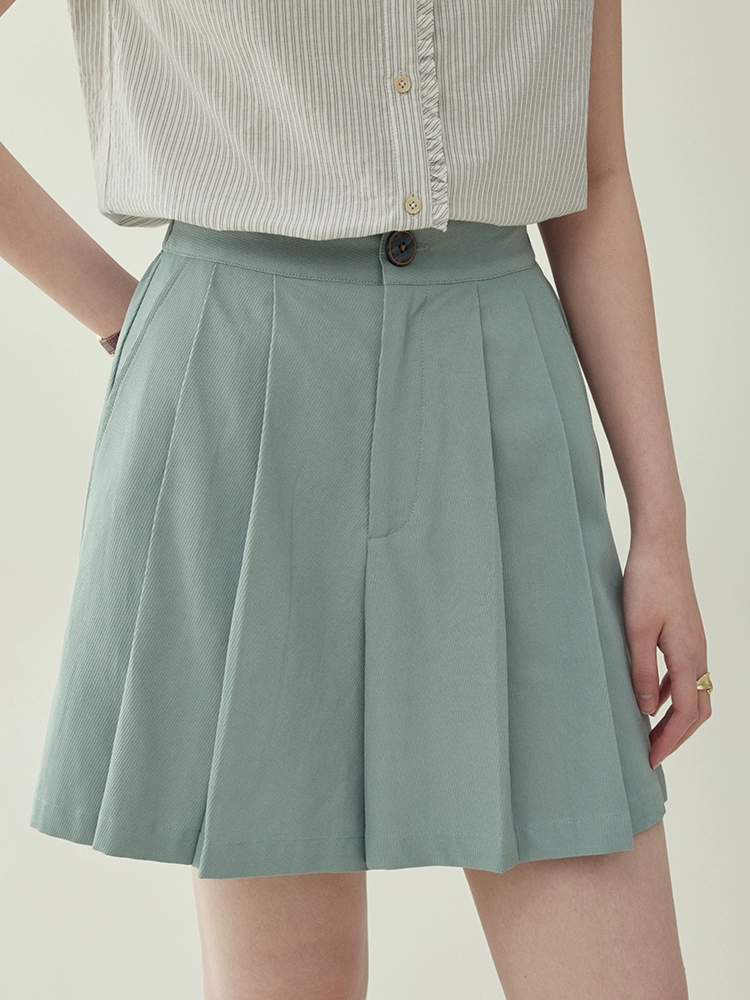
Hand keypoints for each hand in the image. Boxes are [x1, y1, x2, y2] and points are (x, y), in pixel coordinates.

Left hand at [622, 534, 709, 768]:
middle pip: (697, 709)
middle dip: (677, 736)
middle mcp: (697, 653)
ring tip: (650, 732)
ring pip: (694, 692)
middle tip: (652, 753)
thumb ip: (640, 671)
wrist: (661, 545)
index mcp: (687, 655)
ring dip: (676, 717)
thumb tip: (645, 709)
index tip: (650, 758)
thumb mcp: (635, 629)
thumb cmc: (646, 582)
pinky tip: (649, 697)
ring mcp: (694, 643)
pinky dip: (671, 694)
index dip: (668, 740)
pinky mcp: (686, 634)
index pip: (684, 712)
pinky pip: (685, 675)